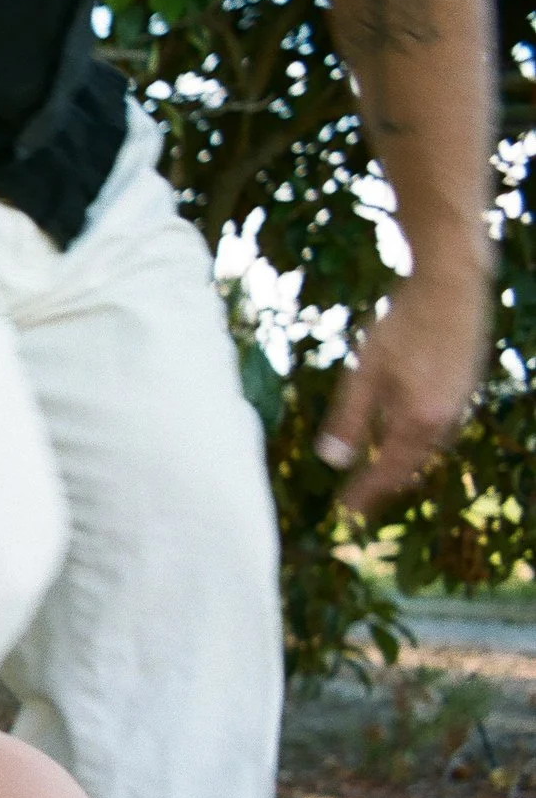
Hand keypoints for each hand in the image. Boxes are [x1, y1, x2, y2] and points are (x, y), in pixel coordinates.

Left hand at [315, 260, 491, 515]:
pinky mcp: (466, 390)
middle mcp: (446, 419)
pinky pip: (440, 431)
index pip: (388, 470)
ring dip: (403, 467)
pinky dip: (419, 444)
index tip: (346, 511)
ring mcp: (461, 404)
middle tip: (359, 504)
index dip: (366, 493)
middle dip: (384, 485)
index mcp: (419, 419)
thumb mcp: (364, 371)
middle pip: (412, 466)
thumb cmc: (402, 324)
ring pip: (429, 450)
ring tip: (379, 479)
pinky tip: (405, 441)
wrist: (452, 285)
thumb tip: (330, 461)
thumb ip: (349, 419)